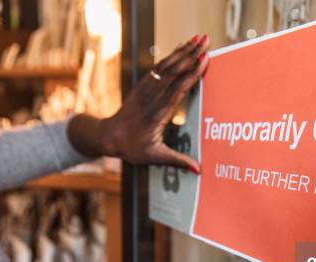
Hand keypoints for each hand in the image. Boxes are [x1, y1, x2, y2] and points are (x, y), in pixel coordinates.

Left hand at [72, 34, 209, 171]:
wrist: (109, 137)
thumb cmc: (132, 148)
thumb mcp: (154, 157)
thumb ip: (177, 161)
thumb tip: (198, 169)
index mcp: (156, 114)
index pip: (176, 90)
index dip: (191, 75)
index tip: (204, 62)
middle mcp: (151, 98)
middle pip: (173, 72)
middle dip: (190, 56)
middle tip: (206, 41)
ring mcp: (145, 89)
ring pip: (166, 66)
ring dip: (183, 51)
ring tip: (198, 38)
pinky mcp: (143, 85)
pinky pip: (159, 67)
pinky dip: (172, 55)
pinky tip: (182, 47)